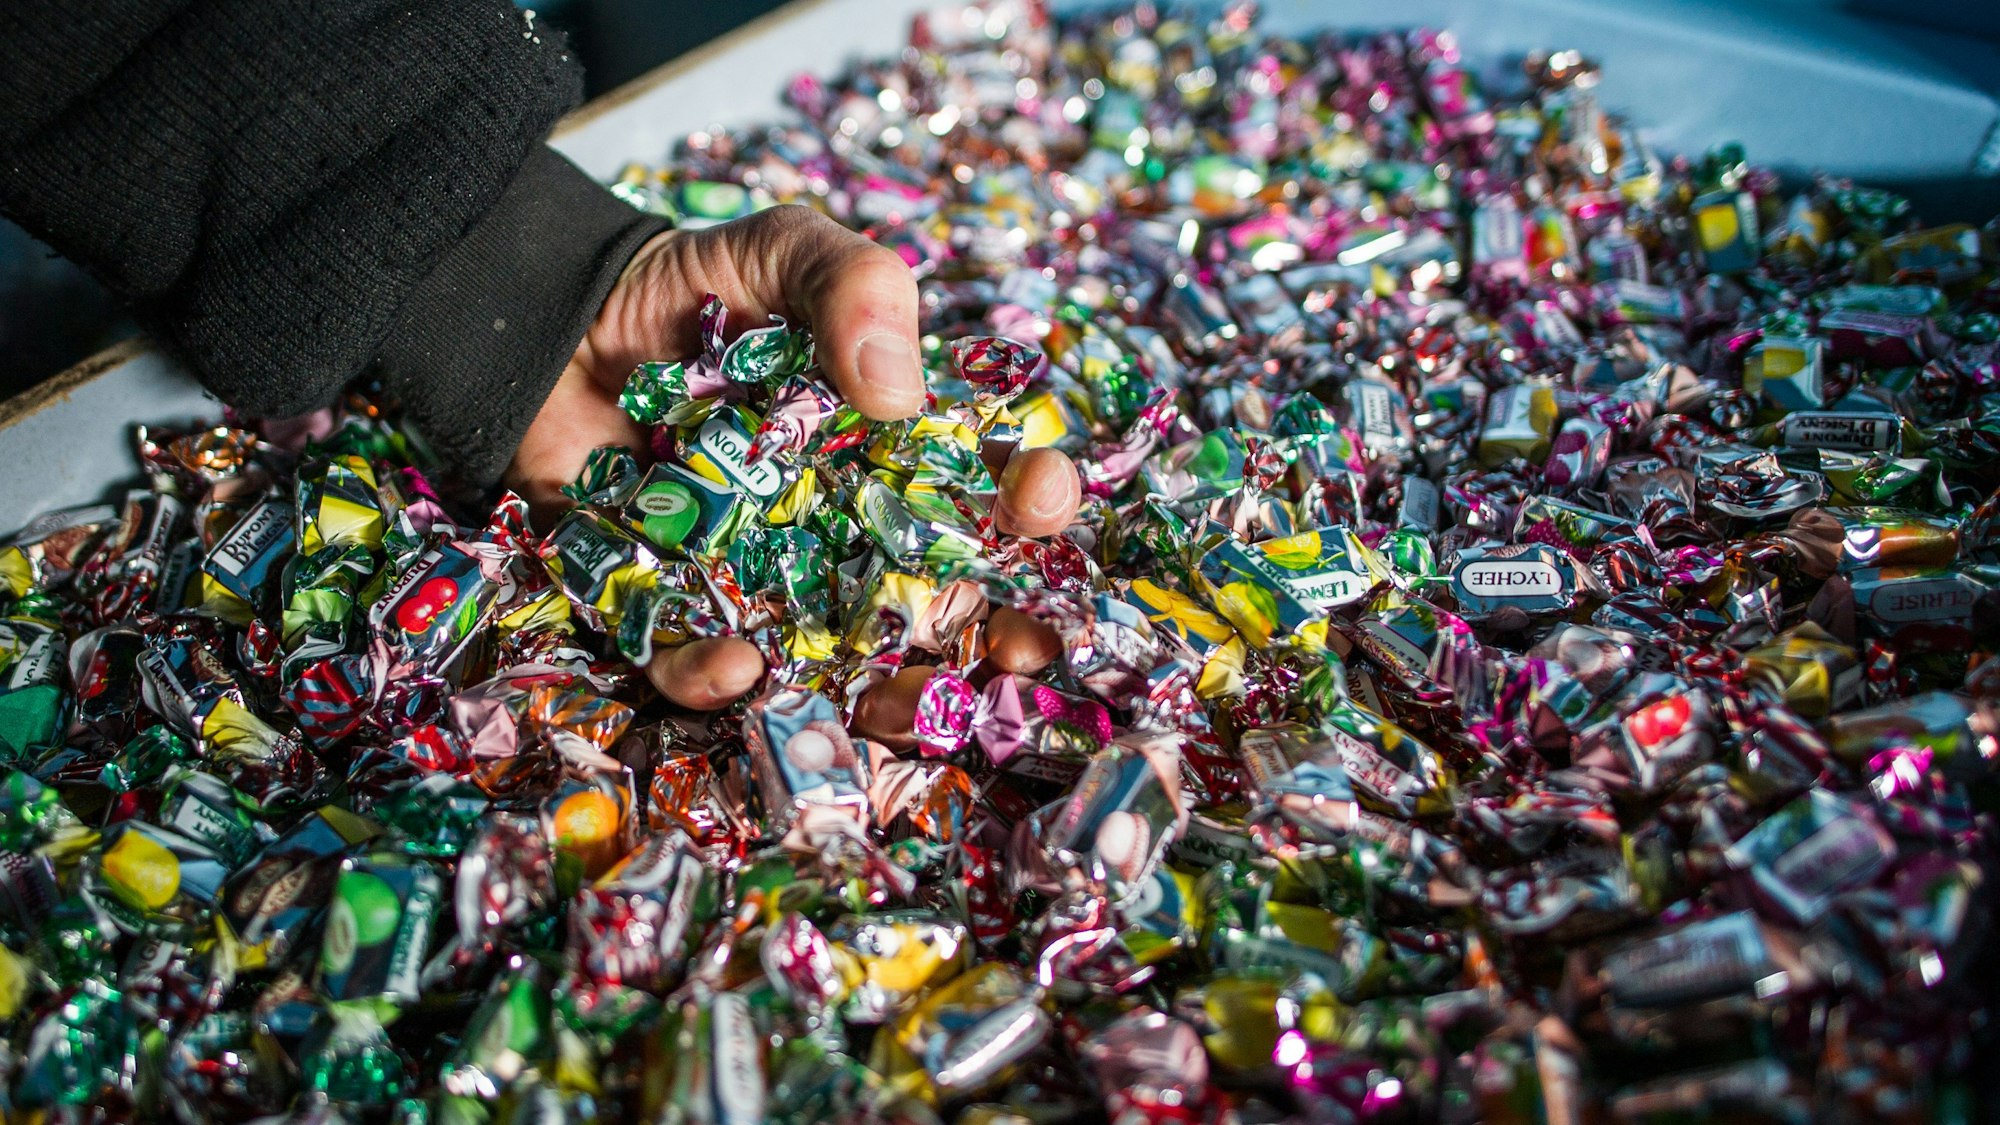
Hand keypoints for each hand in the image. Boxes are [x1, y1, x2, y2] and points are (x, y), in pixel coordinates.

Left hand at [507, 205, 1081, 709]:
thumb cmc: (687, 283)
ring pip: (836, 654)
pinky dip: (716, 676)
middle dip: (988, 634)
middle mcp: (837, 520)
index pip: (980, 482)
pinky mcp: (668, 600)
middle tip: (1020, 652)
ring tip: (899, 708)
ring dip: (881, 695)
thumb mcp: (785, 254)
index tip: (1043, 497)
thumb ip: (853, 288)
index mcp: (885, 444)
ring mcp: (759, 572)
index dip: (1027, 497)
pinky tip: (735, 665)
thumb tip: (896, 395)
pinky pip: (698, 658)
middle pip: (933, 594)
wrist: (551, 315)